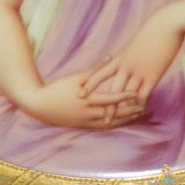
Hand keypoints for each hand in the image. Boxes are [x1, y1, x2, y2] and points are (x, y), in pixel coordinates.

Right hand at [22, 74, 145, 129]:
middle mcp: (89, 113)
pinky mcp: (84, 126)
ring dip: (125, 119)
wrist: (39, 106)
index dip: (124, 96)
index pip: (110, 98)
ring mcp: (86, 121)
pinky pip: (103, 127)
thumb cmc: (57, 89)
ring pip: (111, 122)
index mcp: (87, 99)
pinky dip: (115, 124)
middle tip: (144, 105)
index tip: (136, 92)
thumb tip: (111, 57)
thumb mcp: (76, 77)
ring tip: (138, 114)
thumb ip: (95, 70)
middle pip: (114, 113)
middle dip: (130, 111)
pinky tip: (123, 121)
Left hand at [78, 7, 184, 115]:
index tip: (80, 93)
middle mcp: (126, 66)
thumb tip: (127, 56)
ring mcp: (138, 72)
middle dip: (103, 105)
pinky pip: (142, 95)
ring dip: (119, 110)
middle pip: (111, 90)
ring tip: (112, 121)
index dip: (90, 84)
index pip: (100, 73)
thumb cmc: (154, 29)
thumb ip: (131, 53)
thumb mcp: (137, 42)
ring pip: (124, 96)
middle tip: (95, 117)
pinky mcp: (152, 75)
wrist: (167, 24)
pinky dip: (139, 105)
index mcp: (121, 57)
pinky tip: (138, 112)